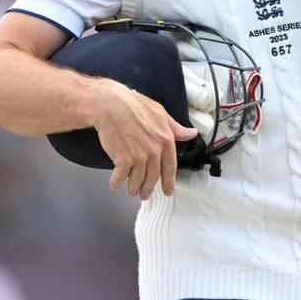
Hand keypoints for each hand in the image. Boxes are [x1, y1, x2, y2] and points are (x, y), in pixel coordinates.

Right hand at [92, 80, 199, 199]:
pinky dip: (116, 182)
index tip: (168, 190)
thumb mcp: (160, 113)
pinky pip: (120, 176)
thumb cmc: (132, 105)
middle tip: (145, 194)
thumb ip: (175, 127)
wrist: (110, 105)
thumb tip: (191, 133)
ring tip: (131, 191)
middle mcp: (154, 150)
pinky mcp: (123, 159)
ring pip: (137, 180)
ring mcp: (139, 156)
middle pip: (153, 177)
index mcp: (165, 139)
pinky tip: (114, 184)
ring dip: (133, 188)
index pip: (170, 166)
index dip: (169, 181)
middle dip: (148, 189)